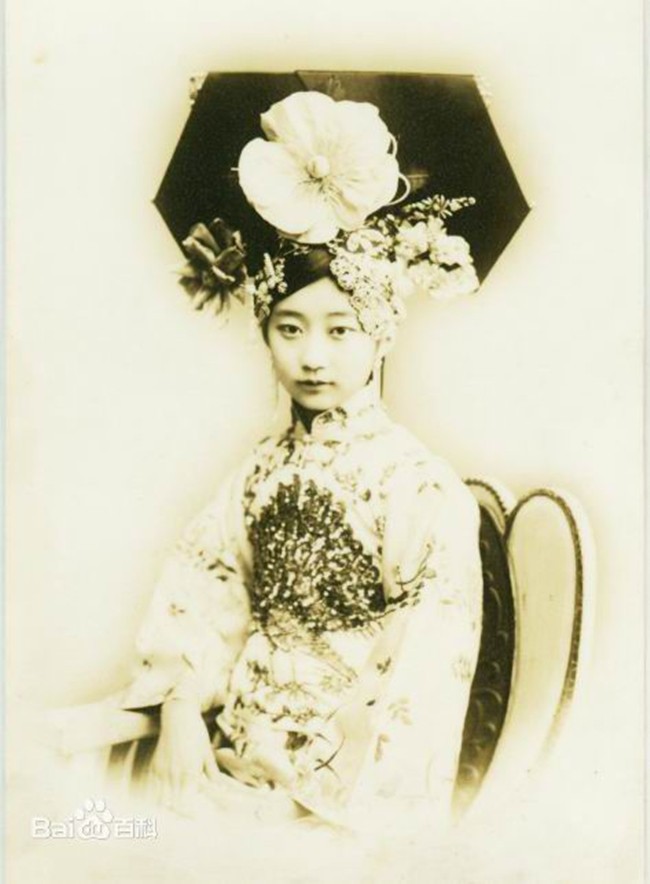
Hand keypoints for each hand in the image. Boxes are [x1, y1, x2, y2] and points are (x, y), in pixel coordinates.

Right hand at [150, 697, 219, 812]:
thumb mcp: (207, 753)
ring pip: (160, 800)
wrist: (178, 716)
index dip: (190, 814)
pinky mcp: (154, 766)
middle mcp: (174, 774)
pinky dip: (157, 797)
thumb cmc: (196, 733)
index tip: (195, 818)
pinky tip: (165, 798)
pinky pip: (153, 789)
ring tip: (174, 813)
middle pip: (172, 806)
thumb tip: (220, 790)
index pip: (187, 803)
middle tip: (186, 818)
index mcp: (189, 772)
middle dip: (179, 815)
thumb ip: (212, 774)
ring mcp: (162, 771)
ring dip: (167, 808)